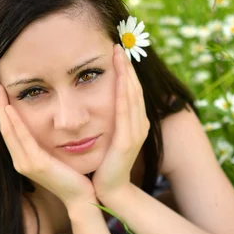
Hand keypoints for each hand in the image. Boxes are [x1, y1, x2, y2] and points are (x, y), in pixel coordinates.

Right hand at [0, 78, 95, 208]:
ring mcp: (26, 163)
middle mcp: (20, 161)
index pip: (8, 128)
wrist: (81, 198)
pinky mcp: (36, 164)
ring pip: (8, 130)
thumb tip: (48, 124)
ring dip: (1, 107)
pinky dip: (14, 123)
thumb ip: (47, 142)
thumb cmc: (73, 176)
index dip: (1, 107)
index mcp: (24, 157)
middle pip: (3, 126)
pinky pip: (22, 139)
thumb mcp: (56, 155)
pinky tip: (9, 108)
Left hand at [92, 44, 149, 201]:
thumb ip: (105, 120)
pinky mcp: (128, 140)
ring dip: (126, 73)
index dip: (125, 70)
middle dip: (126, 66)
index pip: (129, 90)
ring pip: (132, 95)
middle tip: (117, 43)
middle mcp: (139, 124)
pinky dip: (124, 93)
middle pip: (134, 88)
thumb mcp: (106, 137)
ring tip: (119, 54)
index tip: (115, 50)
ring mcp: (136, 131)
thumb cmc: (104, 164)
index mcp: (134, 122)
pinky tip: (120, 79)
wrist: (109, 190)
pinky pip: (126, 111)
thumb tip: (93, 102)